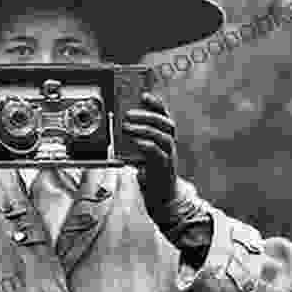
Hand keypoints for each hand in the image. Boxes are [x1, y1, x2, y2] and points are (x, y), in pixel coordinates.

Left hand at [123, 92, 177, 220]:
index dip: (156, 104)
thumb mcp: (142, 153)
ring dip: (144, 129)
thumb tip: (121, 128)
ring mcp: (170, 156)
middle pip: (166, 123)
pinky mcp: (165, 168)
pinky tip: (136, 142)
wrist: (162, 196)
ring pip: (163, 137)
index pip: (164, 116)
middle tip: (128, 114)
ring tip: (127, 127)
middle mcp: (170, 145)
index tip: (144, 95)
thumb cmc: (150, 172)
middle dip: (148, 115)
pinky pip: (158, 153)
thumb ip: (136, 140)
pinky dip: (147, 145)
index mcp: (165, 138)